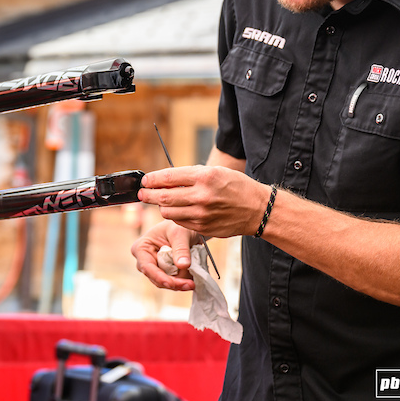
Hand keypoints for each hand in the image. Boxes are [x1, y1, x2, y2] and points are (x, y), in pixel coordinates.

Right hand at [130, 219, 196, 291]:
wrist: (186, 228)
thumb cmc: (178, 225)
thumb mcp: (180, 233)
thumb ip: (181, 248)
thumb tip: (182, 265)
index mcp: (141, 248)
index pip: (147, 267)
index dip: (159, 277)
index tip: (172, 284)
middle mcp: (144, 260)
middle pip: (156, 278)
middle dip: (174, 283)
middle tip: (191, 284)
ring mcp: (154, 268)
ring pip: (165, 283)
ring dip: (180, 283)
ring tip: (194, 279)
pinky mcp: (164, 273)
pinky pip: (172, 282)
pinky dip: (183, 281)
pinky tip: (192, 279)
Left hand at [138, 165, 270, 238]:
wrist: (258, 209)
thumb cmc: (235, 186)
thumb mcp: (215, 172)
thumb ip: (189, 176)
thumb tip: (162, 179)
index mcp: (205, 177)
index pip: (168, 177)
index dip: (152, 179)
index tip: (145, 180)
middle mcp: (202, 196)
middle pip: (163, 197)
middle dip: (148, 195)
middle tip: (142, 193)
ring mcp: (202, 215)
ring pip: (168, 212)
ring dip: (161, 206)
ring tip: (162, 201)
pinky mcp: (203, 228)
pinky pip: (179, 222)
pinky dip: (175, 216)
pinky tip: (179, 210)